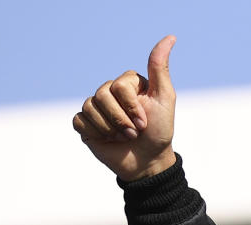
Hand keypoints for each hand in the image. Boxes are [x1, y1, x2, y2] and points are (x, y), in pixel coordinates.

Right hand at [73, 35, 177, 180]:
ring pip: (89, 107)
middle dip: (120, 119)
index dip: (131, 107)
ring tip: (124, 138)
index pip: (118, 86)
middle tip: (134, 133)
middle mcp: (110, 92)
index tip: (145, 122)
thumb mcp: (165, 99)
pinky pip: (79, 121)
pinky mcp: (86, 124)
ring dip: (110, 128)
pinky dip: (95, 133)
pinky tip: (107, 140)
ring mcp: (96, 108)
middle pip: (101, 95)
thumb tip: (170, 37)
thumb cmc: (159, 131)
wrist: (148, 162)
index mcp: (127, 83)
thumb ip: (160, 69)